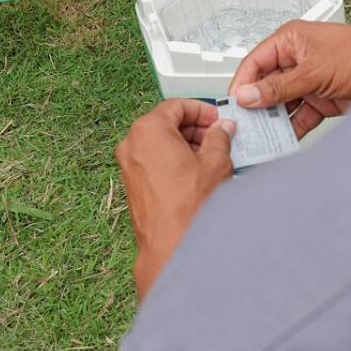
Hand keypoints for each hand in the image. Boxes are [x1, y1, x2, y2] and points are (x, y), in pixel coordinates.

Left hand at [116, 99, 236, 298]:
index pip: (176, 106)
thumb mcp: (215, 162)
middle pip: (165, 123)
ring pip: (158, 143)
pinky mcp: (132, 185)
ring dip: (184, 144)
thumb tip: (221, 130)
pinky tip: (195, 172)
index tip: (216, 118)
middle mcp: (131, 145)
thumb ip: (219, 138)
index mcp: (148, 130)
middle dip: (194, 127)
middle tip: (217, 136)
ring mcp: (128, 166)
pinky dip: (172, 160)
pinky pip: (153, 161)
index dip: (201, 109)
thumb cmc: (187, 206)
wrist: (172, 244)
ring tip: (210, 155)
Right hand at [229, 20, 350, 137]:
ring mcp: (308, 82)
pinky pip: (300, 117)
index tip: (234, 106)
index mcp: (290, 41)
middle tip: (246, 127)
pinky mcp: (321, 100)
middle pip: (266, 87)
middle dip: (256, 107)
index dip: (242, 84)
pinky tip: (282, 141)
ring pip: (282, 105)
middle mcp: (297, 60)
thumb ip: (279, 87)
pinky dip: (292, 130)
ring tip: (261, 138)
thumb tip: (248, 95)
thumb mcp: (313, 71)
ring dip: (273, 122)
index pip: (255, 63)